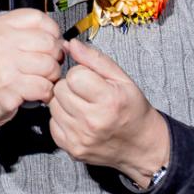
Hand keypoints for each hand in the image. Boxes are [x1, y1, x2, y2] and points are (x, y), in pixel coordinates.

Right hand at [0, 9, 63, 130]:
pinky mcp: (10, 86)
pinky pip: (43, 86)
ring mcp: (4, 64)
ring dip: (52, 76)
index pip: (38, 18)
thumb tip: (60, 41)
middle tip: (50, 64)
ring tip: (42, 79)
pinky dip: (46, 92)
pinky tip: (38, 92)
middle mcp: (0, 41)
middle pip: (48, 42)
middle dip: (55, 57)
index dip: (53, 31)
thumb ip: (25, 34)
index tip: (53, 41)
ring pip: (49, 65)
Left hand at [49, 38, 169, 187]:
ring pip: (53, 106)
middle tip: (87, 93)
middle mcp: (93, 122)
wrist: (141, 146)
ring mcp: (81, 138)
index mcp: (108, 101)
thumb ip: (94, 59)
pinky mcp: (72, 149)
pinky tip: (78, 119)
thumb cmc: (132, 109)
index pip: (74, 75)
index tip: (92, 80)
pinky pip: (52, 124)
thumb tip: (69, 44)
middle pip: (60, 89)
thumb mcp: (121, 78)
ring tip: (83, 106)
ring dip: (64, 102)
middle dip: (71, 87)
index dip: (81, 74)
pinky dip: (62, 119)